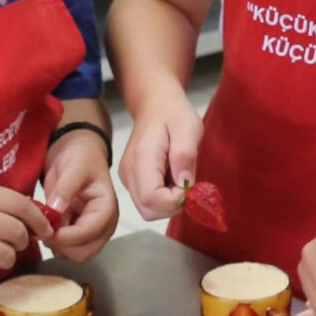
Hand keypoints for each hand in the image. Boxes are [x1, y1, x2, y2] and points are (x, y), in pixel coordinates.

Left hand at [40, 129, 119, 261]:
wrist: (78, 152)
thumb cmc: (80, 156)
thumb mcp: (74, 166)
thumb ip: (65, 188)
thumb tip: (54, 210)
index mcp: (106, 209)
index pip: (89, 233)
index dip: (66, 236)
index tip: (44, 228)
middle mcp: (103, 225)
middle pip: (83, 252)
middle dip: (61, 244)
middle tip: (42, 227)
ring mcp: (91, 231)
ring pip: (74, 255)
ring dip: (56, 245)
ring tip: (42, 225)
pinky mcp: (78, 232)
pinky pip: (66, 249)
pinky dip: (54, 242)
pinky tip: (44, 226)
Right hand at [116, 100, 200, 221]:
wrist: (155, 104)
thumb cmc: (173, 113)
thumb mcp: (188, 127)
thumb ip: (185, 155)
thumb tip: (185, 184)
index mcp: (141, 158)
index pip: (152, 199)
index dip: (175, 200)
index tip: (188, 182)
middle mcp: (129, 172)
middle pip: (149, 211)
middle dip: (173, 205)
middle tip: (186, 182)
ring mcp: (127, 178)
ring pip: (148, 210)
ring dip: (169, 202)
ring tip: (178, 176)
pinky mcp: (131, 181)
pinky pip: (147, 202)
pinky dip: (163, 198)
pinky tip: (170, 177)